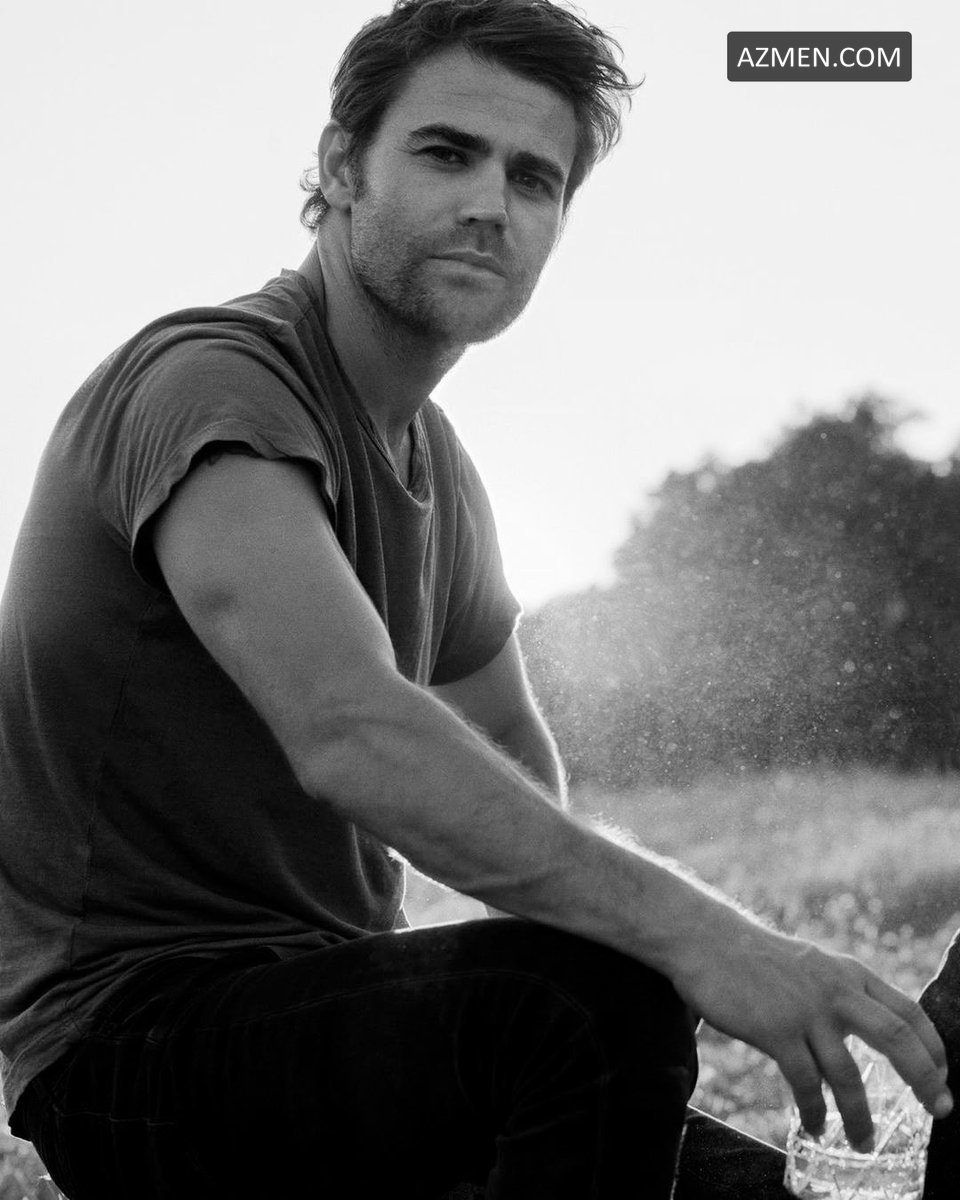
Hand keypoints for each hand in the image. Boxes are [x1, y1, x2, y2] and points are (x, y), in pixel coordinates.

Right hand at [672, 912, 952, 1149]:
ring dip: (860, 1117)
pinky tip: (815, 1124)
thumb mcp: (813, 966)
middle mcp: (835, 990)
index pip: (908, 1011)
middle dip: (924, 1080)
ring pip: (848, 1075)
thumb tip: (871, 1029)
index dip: (933, 1048)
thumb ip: (841, 992)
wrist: (708, 941)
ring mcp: (805, 1011)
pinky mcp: (774, 1030)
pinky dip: (815, 1110)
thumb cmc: (757, 958)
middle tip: (939, 1111)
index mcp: (849, 974)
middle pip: (896, 1039)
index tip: (943, 1077)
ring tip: (862, 1142)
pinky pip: (805, 1083)